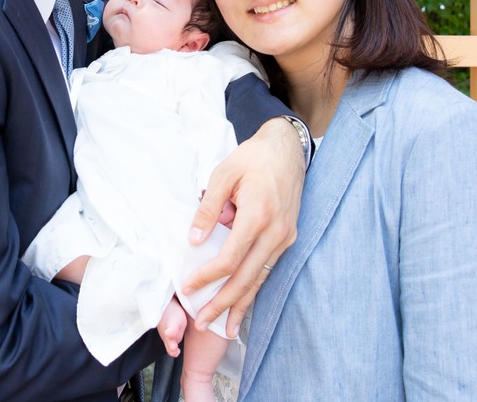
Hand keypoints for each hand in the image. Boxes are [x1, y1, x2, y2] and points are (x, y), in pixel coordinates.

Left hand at [182, 117, 303, 336]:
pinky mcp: (288, 238)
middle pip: (247, 277)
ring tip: (223, 327)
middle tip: (202, 322)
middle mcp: (275, 232)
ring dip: (241, 304)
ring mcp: (285, 237)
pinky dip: (254, 288)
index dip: (208, 276)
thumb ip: (208, 209)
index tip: (188, 287)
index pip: (230, 258)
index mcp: (258, 214)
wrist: (287, 150)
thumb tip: (194, 240)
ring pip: (260, 278)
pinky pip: (268, 269)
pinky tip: (243, 304)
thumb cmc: (252, 159)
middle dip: (223, 303)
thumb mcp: (223, 175)